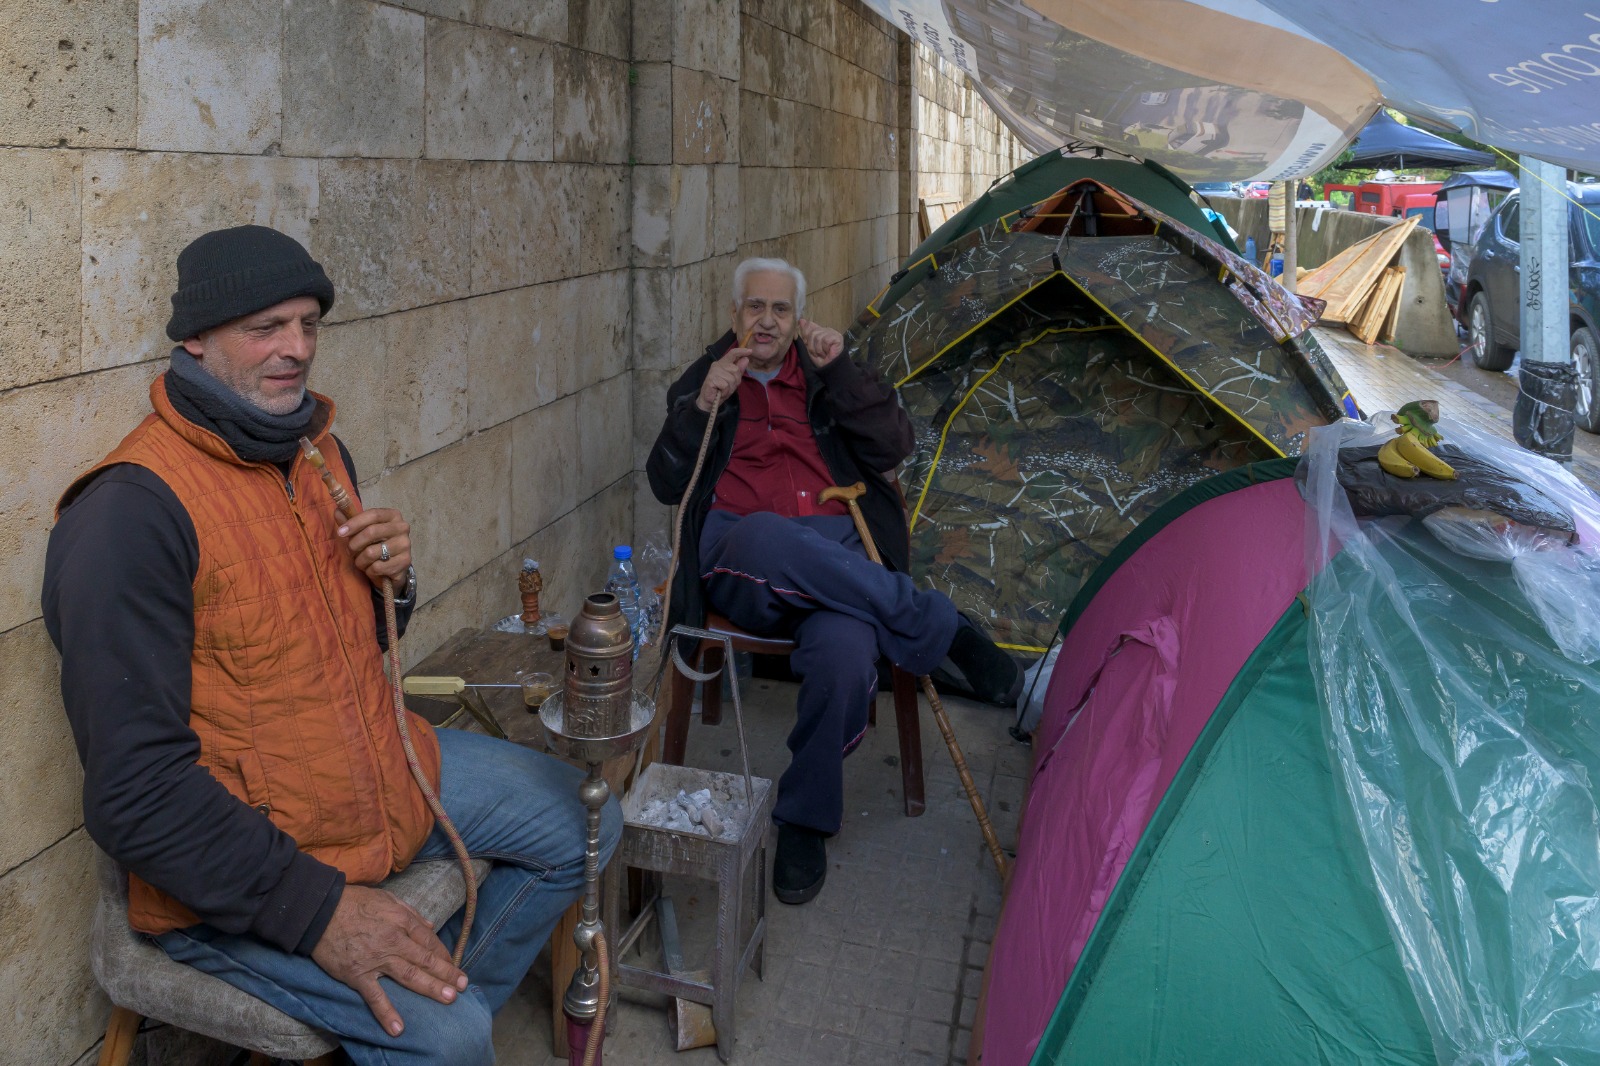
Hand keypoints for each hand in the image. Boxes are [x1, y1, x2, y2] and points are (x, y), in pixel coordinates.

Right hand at [311, 884, 467, 1036]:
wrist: (319, 912)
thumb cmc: (353, 902)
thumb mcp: (387, 899)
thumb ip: (410, 913)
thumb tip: (429, 926)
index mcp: (401, 922)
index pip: (428, 941)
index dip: (443, 955)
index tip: (453, 966)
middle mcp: (394, 941)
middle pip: (425, 960)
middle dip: (446, 973)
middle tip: (463, 985)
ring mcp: (376, 960)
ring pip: (409, 976)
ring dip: (431, 988)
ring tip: (450, 998)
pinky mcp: (358, 975)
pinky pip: (375, 997)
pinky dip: (386, 1013)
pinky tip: (399, 1029)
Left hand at [338, 508, 411, 587]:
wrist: (392, 567)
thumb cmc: (376, 545)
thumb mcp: (362, 531)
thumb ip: (350, 521)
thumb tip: (337, 511)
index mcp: (393, 516)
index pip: (373, 514)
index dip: (355, 522)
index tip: (340, 532)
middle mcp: (402, 528)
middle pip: (371, 532)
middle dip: (354, 544)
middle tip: (350, 551)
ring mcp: (405, 545)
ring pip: (371, 552)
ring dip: (360, 560)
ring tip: (362, 561)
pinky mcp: (405, 562)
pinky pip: (377, 567)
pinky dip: (369, 570)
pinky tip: (372, 569)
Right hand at [696, 347, 749, 412]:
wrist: (710, 401)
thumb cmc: (721, 390)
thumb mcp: (733, 380)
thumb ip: (739, 370)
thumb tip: (746, 359)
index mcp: (723, 363)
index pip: (732, 353)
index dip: (741, 351)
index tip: (750, 351)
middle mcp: (718, 365)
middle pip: (735, 369)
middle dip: (735, 380)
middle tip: (727, 387)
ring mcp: (714, 371)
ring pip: (731, 378)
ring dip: (729, 387)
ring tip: (723, 390)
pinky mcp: (711, 378)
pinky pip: (725, 385)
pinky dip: (725, 391)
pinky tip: (720, 392)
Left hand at [799, 319, 844, 366]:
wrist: (829, 368)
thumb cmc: (820, 358)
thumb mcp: (810, 345)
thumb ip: (806, 333)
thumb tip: (801, 320)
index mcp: (820, 330)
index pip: (809, 326)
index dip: (807, 337)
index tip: (809, 346)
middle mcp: (827, 330)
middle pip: (812, 333)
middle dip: (812, 346)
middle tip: (817, 353)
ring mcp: (833, 332)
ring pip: (818, 337)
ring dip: (818, 349)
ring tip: (822, 354)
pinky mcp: (838, 337)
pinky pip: (825, 340)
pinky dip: (824, 349)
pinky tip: (828, 352)